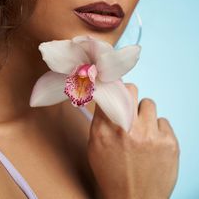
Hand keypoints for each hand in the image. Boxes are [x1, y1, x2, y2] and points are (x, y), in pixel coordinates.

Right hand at [87, 83, 179, 198]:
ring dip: (144, 114)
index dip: (114, 90)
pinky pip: (163, 121)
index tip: (116, 90)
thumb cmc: (113, 174)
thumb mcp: (95, 147)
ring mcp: (150, 135)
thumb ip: (100, 120)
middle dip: (130, 96)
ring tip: (142, 130)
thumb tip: (107, 97)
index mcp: (104, 130)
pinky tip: (153, 144)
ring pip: (149, 103)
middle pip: (131, 89)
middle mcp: (127, 129)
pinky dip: (158, 130)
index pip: (111, 92)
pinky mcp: (169, 142)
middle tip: (130, 108)